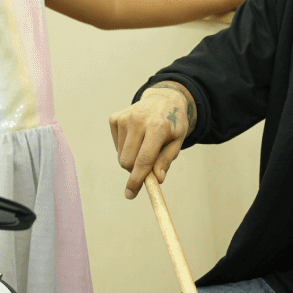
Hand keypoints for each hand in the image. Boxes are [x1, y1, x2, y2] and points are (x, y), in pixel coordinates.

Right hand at [109, 82, 192, 197]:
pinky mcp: (115, 118)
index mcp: (157, 127)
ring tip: (144, 146)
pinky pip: (117, 146)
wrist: (163, 99)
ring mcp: (124, 118)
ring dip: (131, 159)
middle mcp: (138, 120)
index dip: (137, 180)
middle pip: (127, 161)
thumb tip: (156, 179)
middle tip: (147, 166)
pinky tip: (136, 137)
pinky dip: (125, 148)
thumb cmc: (172, 124)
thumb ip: (166, 160)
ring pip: (121, 155)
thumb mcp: (177, 141)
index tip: (131, 194)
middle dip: (135, 171)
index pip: (144, 160)